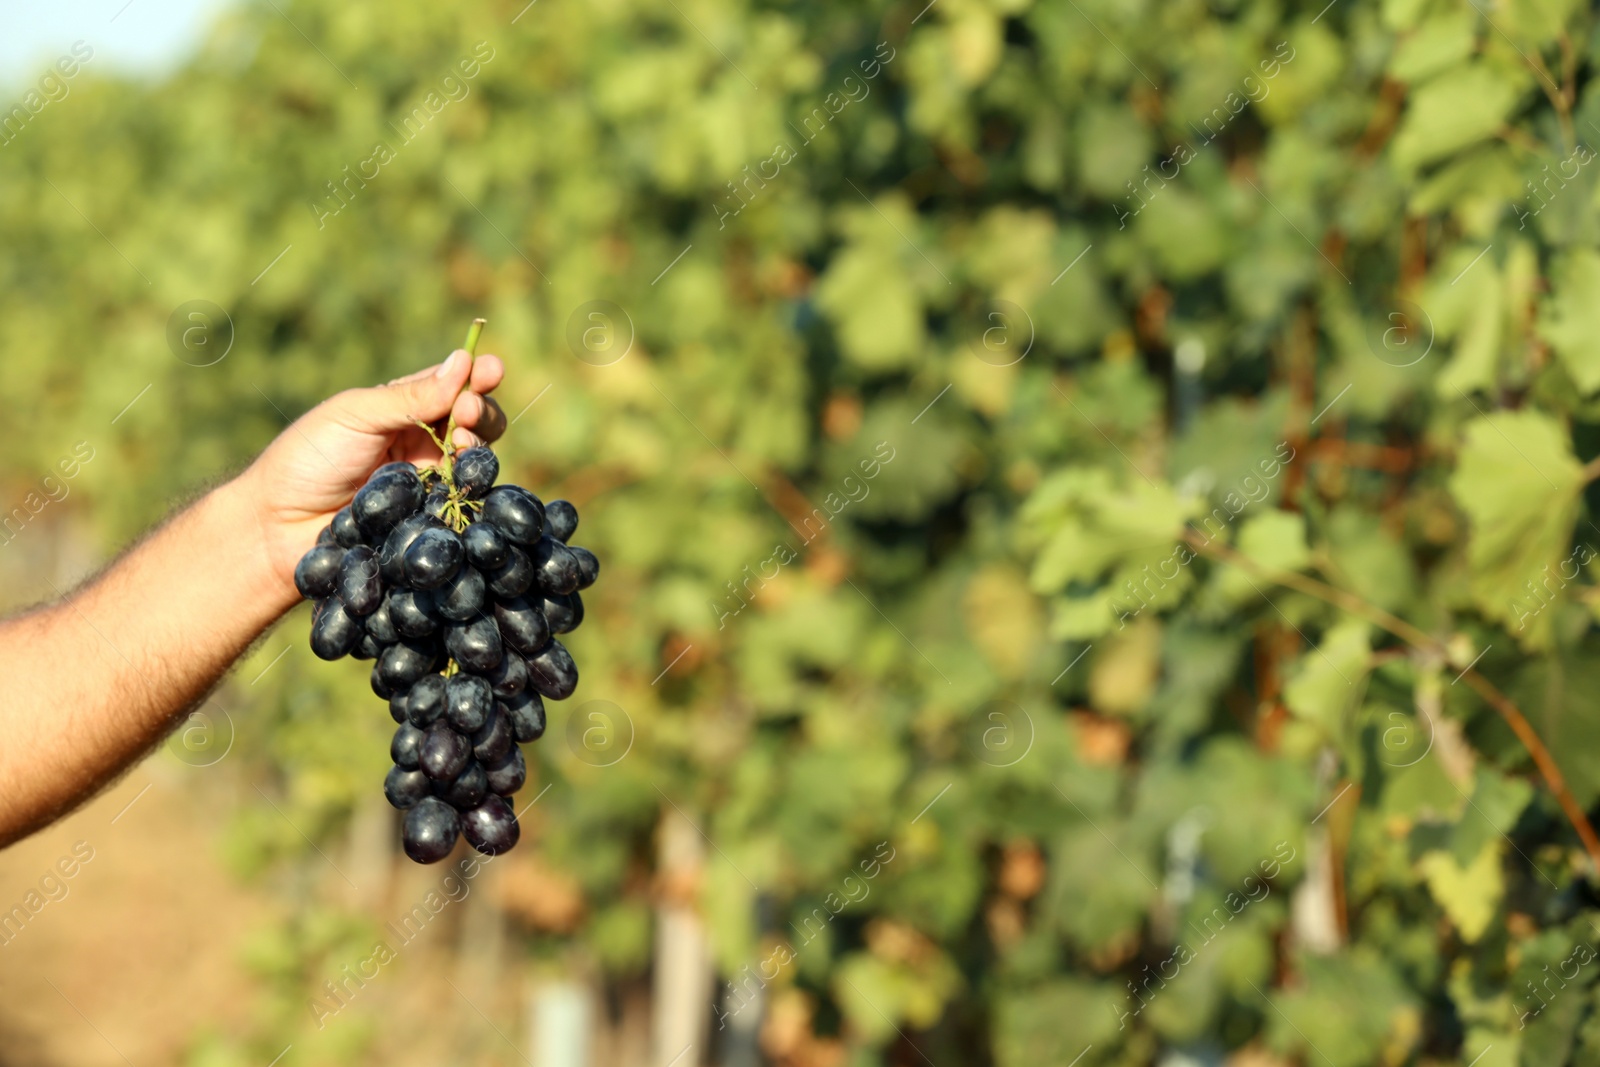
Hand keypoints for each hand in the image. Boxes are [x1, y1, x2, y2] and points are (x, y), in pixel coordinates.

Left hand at [241, 349, 507, 596]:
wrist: (281, 525)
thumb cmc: (309, 459)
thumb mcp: (357, 415)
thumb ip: (411, 396)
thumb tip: (463, 362)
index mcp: (404, 408)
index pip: (452, 385)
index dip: (477, 375)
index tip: (492, 369)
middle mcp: (423, 442)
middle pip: (475, 421)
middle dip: (480, 409)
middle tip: (467, 410)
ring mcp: (430, 482)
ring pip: (477, 458)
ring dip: (478, 443)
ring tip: (461, 442)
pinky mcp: (432, 518)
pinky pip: (466, 500)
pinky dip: (474, 484)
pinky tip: (465, 476)